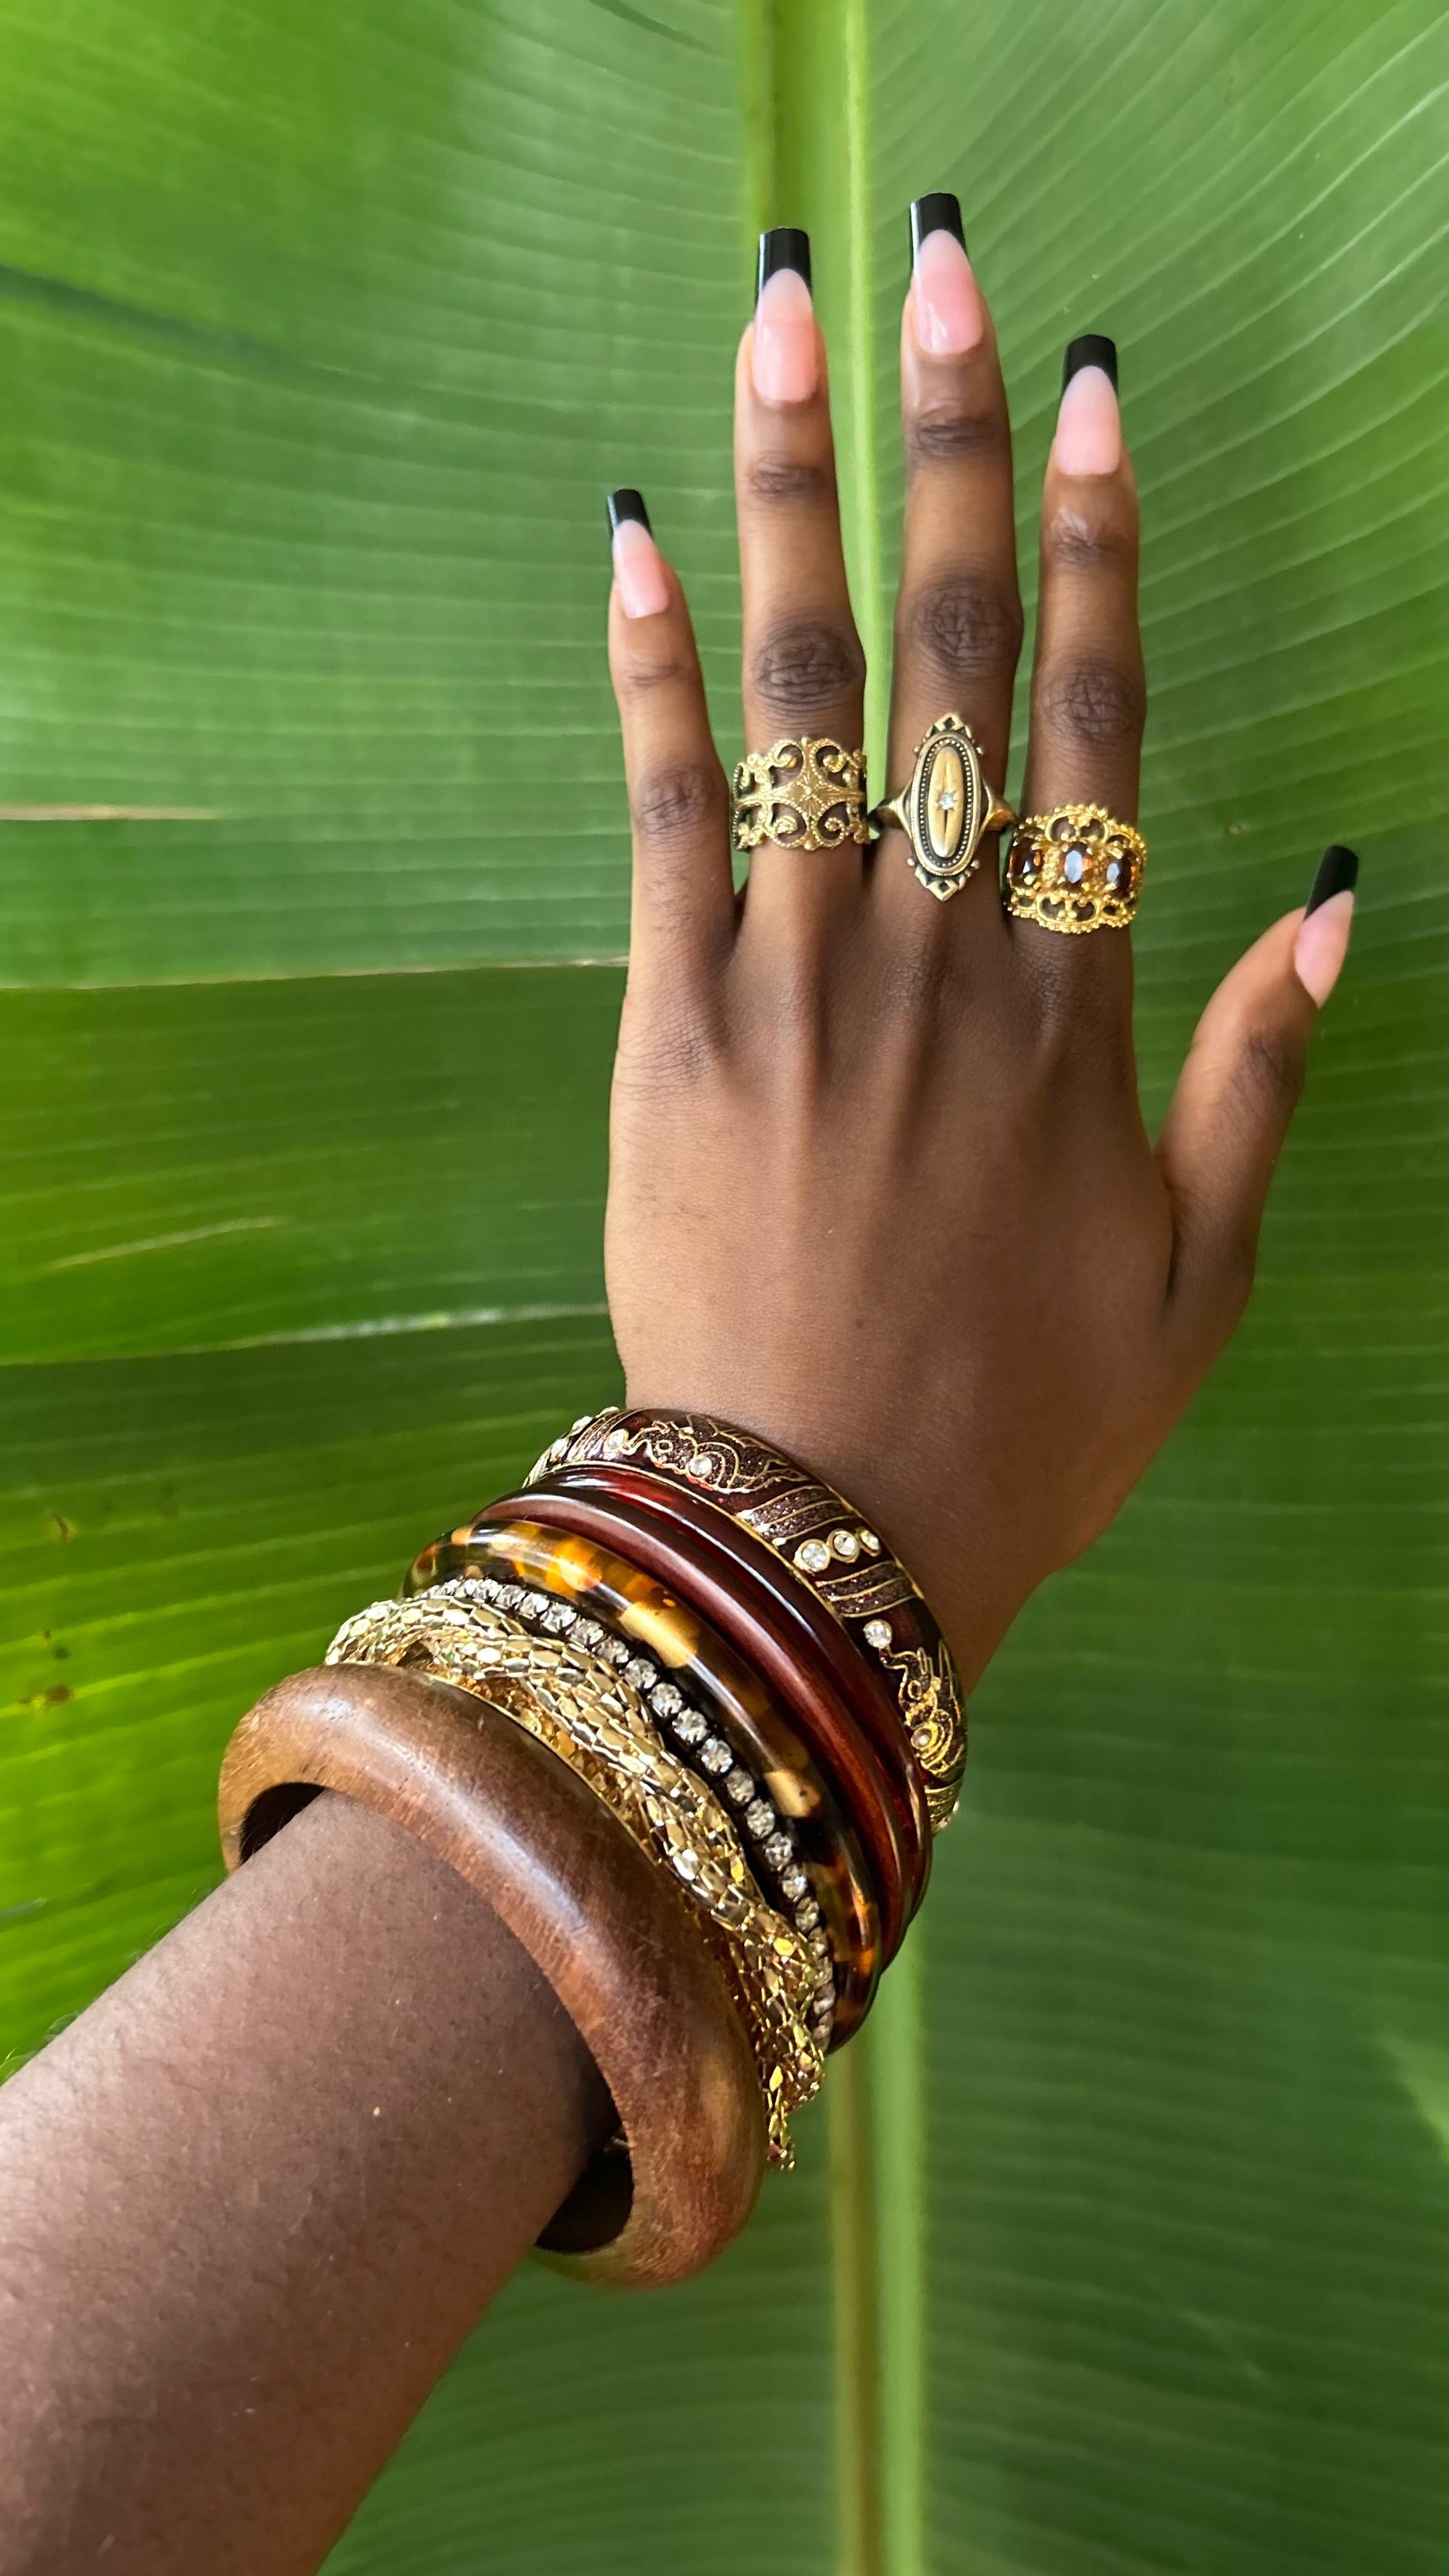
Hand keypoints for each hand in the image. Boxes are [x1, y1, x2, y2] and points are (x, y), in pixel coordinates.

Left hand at [602, 215, 1355, 1690]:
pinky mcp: (671, 1026)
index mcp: (1074, 1009)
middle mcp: (938, 958)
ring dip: (793, 490)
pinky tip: (638, 533)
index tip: (1091, 395)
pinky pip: (661, 810)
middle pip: (948, 656)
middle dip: (948, 446)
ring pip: (800, 692)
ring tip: (783, 319)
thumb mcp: (1201, 1273)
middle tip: (945, 268)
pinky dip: (650, 669)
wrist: (818, 1534)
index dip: (1098, 543)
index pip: (1098, 721)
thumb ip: (1259, 1074)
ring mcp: (795, 980)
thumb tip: (1328, 898)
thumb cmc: (1026, 1419)